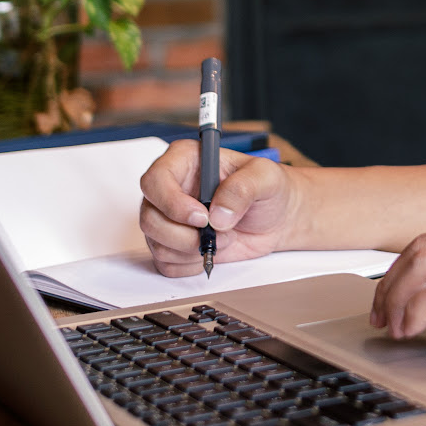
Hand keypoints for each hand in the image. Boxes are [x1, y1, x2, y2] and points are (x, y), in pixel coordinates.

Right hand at [138, 145, 307, 274]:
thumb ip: (243, 188)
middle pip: (149, 217)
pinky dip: (190, 265)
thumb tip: (218, 213)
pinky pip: (165, 263)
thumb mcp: (266, 177)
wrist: (276, 218)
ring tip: (223, 239)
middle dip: (183, 235)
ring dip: (191, 250)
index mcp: (185, 160)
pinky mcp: (174, 244)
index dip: (172, 203)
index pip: (155, 180)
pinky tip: (212, 251)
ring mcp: (169, 218)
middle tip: (218, 233)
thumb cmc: (268, 189)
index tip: (201, 217)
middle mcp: (171, 188)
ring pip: (156, 243)